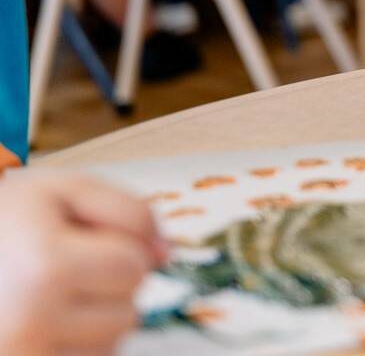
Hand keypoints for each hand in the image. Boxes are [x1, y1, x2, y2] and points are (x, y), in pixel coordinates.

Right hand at [0, 171, 164, 354]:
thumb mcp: (60, 191)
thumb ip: (129, 213)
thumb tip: (165, 255)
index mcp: (44, 269)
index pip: (134, 267)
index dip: (114, 248)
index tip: (73, 241)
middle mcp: (31, 324)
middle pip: (128, 312)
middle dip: (105, 287)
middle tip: (53, 268)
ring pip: (109, 345)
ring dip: (91, 320)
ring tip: (42, 294)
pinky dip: (71, 345)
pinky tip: (39, 321)